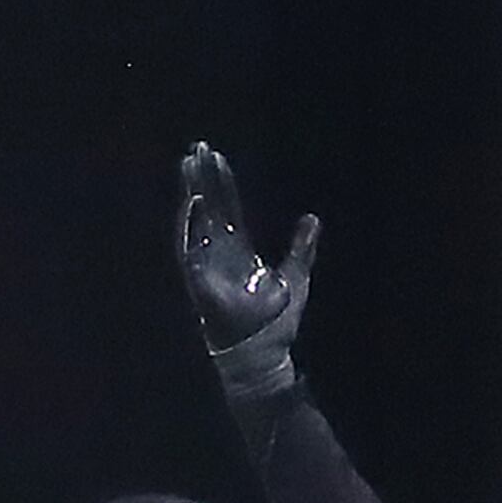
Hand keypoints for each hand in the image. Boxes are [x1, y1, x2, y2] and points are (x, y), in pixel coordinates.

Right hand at [176, 142, 320, 405]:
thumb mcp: (295, 278)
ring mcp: (208, 267)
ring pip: (196, 222)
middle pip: (209, 208)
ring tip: (189, 166)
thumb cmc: (275, 323)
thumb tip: (312, 218)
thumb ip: (302, 248)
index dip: (222, 183)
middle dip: (202, 178)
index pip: (228, 209)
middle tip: (197, 148)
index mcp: (239, 251)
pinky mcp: (201, 283)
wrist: (263, 355)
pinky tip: (194, 203)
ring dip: (192, 193)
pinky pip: (191, 251)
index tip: (216, 157)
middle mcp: (219, 254)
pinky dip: (191, 228)